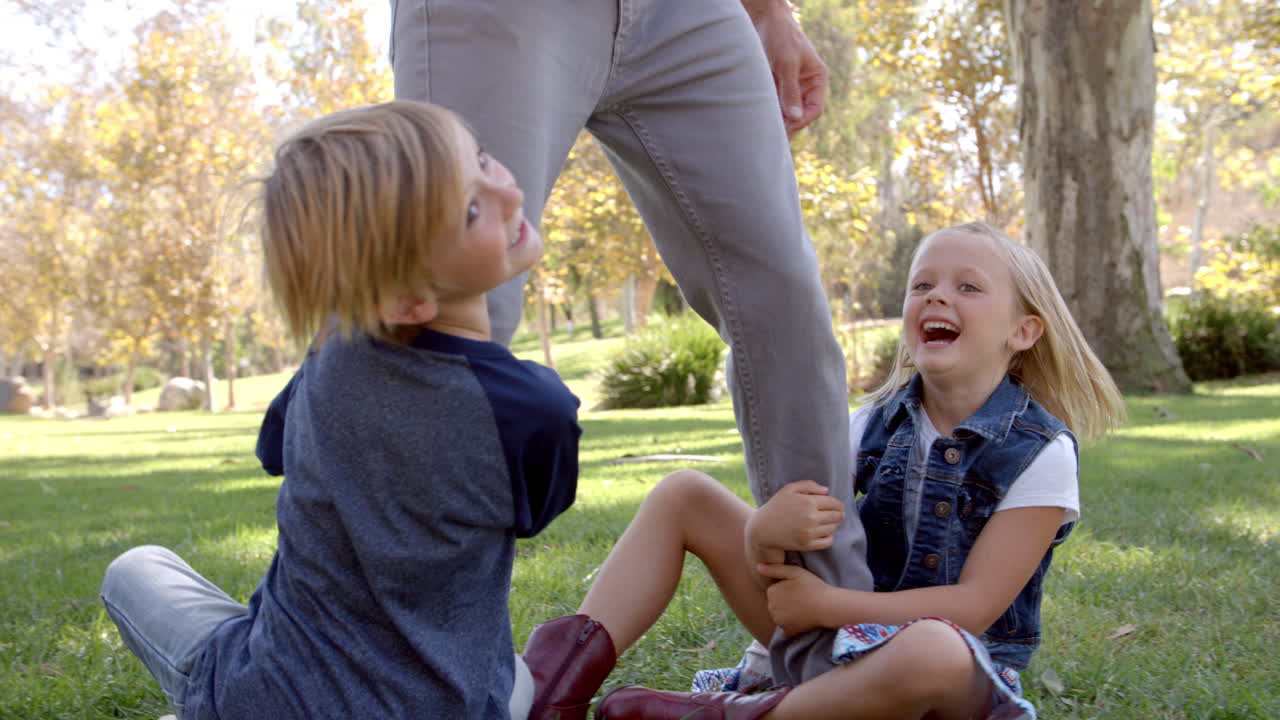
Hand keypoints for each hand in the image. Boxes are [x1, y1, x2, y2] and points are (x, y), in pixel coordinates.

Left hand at [745, 0, 827, 134]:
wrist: (763, 17)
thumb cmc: (780, 35)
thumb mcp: (786, 63)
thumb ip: (790, 90)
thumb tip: (795, 118)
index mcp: (816, 78)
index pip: (814, 109)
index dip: (801, 121)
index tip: (786, 128)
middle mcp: (805, 84)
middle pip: (799, 113)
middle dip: (788, 124)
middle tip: (772, 136)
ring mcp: (789, 85)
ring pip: (785, 110)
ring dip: (776, 119)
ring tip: (763, 129)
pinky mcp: (774, 84)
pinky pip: (773, 103)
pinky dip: (767, 111)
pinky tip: (757, 118)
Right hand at [749, 480, 844, 552]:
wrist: (762, 529)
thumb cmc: (775, 507)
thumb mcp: (788, 489)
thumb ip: (808, 485)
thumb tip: (827, 491)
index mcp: (808, 502)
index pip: (834, 503)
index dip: (839, 504)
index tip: (839, 506)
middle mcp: (811, 517)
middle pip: (836, 516)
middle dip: (839, 514)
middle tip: (838, 514)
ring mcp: (810, 532)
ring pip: (833, 528)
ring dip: (834, 525)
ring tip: (830, 522)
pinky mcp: (807, 544)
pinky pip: (828, 541)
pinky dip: (830, 537)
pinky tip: (824, 533)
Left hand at [758, 562, 833, 635]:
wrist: (828, 606)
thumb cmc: (812, 586)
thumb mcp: (794, 572)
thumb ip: (775, 568)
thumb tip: (757, 566)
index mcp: (772, 592)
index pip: (773, 590)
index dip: (785, 588)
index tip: (797, 588)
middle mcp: (771, 608)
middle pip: (775, 603)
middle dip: (784, 600)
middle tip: (801, 597)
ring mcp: (778, 621)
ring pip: (778, 614)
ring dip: (785, 612)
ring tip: (802, 607)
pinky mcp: (787, 631)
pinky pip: (784, 627)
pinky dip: (790, 623)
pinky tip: (800, 618)